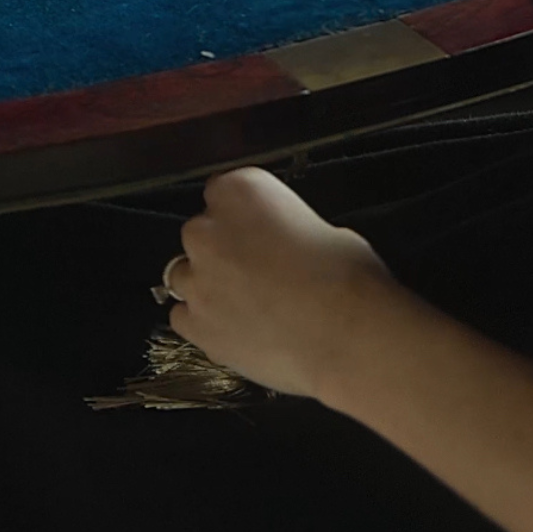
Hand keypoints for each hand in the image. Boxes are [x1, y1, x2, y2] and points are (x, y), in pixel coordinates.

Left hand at [162, 168, 391, 397]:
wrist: (346, 339)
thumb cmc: (349, 279)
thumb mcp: (326, 230)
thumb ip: (287, 229)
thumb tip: (285, 246)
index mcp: (240, 192)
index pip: (222, 192)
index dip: (243, 216)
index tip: (260, 231)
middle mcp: (206, 230)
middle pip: (200, 233)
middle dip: (223, 250)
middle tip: (259, 273)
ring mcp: (195, 280)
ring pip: (184, 275)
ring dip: (207, 285)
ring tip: (246, 306)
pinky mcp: (194, 325)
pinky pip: (183, 317)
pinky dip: (202, 322)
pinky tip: (234, 330)